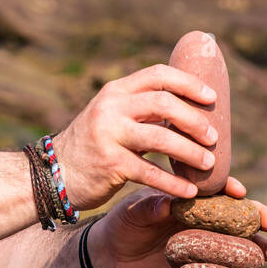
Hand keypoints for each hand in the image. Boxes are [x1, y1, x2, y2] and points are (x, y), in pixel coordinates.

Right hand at [51, 64, 220, 210]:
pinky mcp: (109, 164)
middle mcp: (111, 108)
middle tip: (213, 137)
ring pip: (160, 138)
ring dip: (190, 152)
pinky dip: (173, 183)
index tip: (211, 98)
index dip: (189, 83)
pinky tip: (189, 191)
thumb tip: (189, 114)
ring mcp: (108, 135)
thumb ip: (140, 112)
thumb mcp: (110, 118)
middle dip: (194, 120)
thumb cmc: (92, 148)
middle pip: (164, 104)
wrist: (53, 175)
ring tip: (208, 163)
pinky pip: (149, 172)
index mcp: (116, 92)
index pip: (158, 75)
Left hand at [87, 175, 266, 267]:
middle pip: (239, 222)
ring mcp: (208, 249)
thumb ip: (149, 207)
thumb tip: (167, 204)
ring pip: (241, 250)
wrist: (111, 259)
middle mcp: (206, 224)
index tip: (242, 195)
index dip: (232, 193)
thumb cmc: (123, 224)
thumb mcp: (132, 211)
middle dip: (259, 223)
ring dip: (263, 254)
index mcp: (193, 202)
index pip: (218, 193)